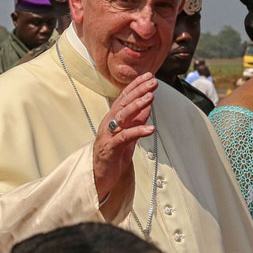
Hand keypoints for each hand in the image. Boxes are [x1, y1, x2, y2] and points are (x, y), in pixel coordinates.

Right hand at [93, 73, 156, 214]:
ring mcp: (108, 134)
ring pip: (122, 116)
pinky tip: (151, 129)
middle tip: (153, 82)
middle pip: (124, 103)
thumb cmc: (114, 154)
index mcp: (113, 118)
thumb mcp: (129, 135)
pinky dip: (138, 132)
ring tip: (151, 97)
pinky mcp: (110, 147)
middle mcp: (109, 122)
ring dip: (137, 106)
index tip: (149, 76)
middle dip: (139, 91)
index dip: (137, 86)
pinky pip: (125, 137)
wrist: (99, 176)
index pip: (125, 97)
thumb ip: (137, 121)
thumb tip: (148, 106)